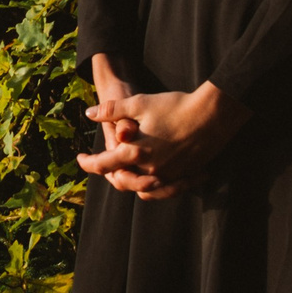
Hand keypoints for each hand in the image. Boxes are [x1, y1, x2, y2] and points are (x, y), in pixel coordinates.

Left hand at [79, 65, 250, 200]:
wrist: (213, 114)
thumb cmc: (175, 106)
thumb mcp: (139, 102)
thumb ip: (112, 110)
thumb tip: (89, 114)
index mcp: (136, 152)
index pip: (104, 164)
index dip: (88, 163)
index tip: (79, 160)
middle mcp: (151, 168)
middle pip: (124, 181)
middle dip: (111, 175)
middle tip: (102, 165)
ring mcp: (170, 174)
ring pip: (145, 189)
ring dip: (133, 183)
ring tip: (127, 173)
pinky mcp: (186, 175)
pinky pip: (167, 189)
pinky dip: (157, 187)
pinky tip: (155, 179)